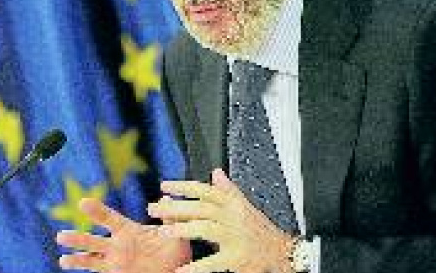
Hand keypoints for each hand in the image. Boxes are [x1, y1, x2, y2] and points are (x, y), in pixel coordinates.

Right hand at [56, 198, 191, 272]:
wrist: (176, 271)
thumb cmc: (177, 252)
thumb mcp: (175, 233)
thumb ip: (170, 217)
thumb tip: (166, 198)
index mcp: (129, 230)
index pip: (108, 218)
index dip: (96, 210)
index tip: (83, 203)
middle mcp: (118, 245)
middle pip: (93, 240)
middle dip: (77, 239)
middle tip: (60, 237)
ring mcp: (115, 261)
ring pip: (90, 259)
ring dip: (76, 259)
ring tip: (62, 261)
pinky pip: (98, 272)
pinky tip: (74, 268)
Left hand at [148, 168, 294, 272]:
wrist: (283, 251)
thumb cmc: (261, 230)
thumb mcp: (245, 206)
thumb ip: (228, 190)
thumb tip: (216, 172)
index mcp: (233, 203)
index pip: (205, 190)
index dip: (184, 187)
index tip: (164, 186)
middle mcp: (234, 216)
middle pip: (200, 207)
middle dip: (175, 207)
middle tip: (153, 209)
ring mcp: (235, 236)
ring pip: (205, 228)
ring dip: (183, 229)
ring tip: (163, 233)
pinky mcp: (237, 257)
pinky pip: (213, 262)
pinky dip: (196, 267)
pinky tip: (181, 270)